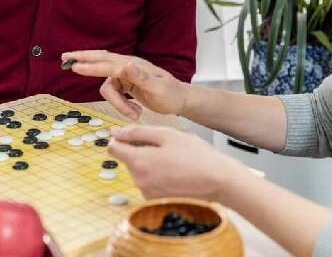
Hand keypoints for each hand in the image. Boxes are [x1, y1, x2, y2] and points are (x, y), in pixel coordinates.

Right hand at [62, 50, 188, 118]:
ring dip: (117, 104)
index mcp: (133, 65)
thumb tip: (126, 64)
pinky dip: (120, 105)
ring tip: (134, 114)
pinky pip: (114, 94)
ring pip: (108, 87)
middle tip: (65, 58)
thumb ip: (141, 76)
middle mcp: (128, 67)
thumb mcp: (158, 88)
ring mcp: (126, 75)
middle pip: (101, 60)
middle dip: (83, 59)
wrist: (180, 100)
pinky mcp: (127, 84)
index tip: (74, 66)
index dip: (91, 66)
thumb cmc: (171, 94)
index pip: (108, 65)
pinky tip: (134, 111)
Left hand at [107, 125, 245, 200]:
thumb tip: (116, 132)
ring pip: (138, 170)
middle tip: (164, 145)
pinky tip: (175, 170)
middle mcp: (139, 181)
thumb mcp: (167, 135)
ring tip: (173, 158)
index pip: (113, 148)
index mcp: (139, 162)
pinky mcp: (156, 200)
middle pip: (127, 159)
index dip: (121, 138)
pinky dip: (156, 174)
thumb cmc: (196, 155)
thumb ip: (137, 132)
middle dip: (139, 149)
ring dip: (149, 162)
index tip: (135, 134)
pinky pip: (148, 182)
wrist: (218, 181)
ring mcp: (147, 193)